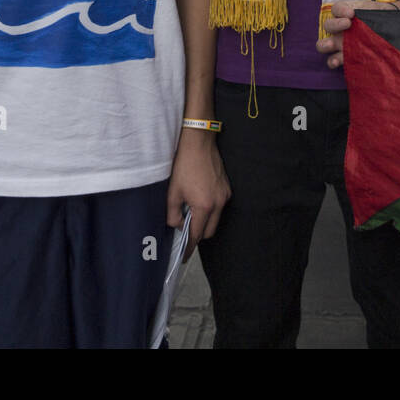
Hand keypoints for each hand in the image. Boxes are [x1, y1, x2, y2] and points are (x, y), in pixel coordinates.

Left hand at [166, 129, 230, 261]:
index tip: (184, 256)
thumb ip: (172, 214)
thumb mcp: (172, 192)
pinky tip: (198, 198)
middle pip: (209, 231)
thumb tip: (177, 226)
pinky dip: (210, 209)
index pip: (197, 235)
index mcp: (204, 206)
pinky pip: (219, 206)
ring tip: (190, 210)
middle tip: (184, 229)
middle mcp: (219, 203)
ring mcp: (225, 195)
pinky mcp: (227, 187)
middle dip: (197, 234)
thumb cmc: (184, 165)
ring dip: (204, 221)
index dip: (189, 247)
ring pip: (215, 219)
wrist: (198, 142)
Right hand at [316, 0, 382, 68]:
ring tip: (331, 45)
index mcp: (345, 14)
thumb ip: (365, 10)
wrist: (393, 32)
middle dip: (335, 25)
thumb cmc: (382, 18)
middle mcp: (340, 28)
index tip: (352, 14)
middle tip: (347, 24)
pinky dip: (332, 61)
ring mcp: (341, 44)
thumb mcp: (375, 9)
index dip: (341, 10)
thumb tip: (358, 15)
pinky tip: (337, 61)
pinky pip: (332, 60)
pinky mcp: (345, 57)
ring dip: (325, 44)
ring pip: (323, 44)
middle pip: (328, 25)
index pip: (336, 9)